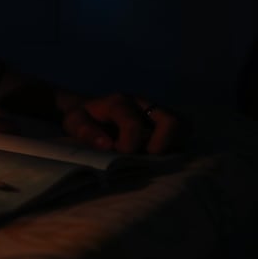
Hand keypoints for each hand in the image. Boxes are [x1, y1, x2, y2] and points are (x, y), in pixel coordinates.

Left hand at [61, 93, 180, 153]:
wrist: (89, 109)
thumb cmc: (82, 117)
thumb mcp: (74, 122)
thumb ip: (86, 132)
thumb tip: (107, 145)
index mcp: (119, 103)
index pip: (133, 124)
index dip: (128, 145)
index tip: (118, 154)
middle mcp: (142, 103)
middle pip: (171, 120)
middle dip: (161, 144)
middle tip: (145, 156)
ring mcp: (156, 111)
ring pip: (183, 125)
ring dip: (172, 145)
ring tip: (152, 155)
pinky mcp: (164, 120)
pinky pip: (183, 131)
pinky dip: (176, 145)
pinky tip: (159, 153)